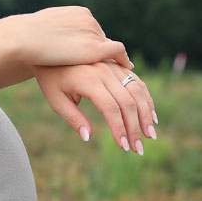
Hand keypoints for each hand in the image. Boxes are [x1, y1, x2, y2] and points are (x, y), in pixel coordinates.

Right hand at [2, 6, 132, 68]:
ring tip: (118, 73)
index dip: (94, 44)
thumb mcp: (44, 28)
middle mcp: (89, 20)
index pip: (92, 30)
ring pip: (110, 47)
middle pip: (102, 39)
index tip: (96, 57)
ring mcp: (93, 33)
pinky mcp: (94, 48)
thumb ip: (56, 30)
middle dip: (105, 53)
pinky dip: (123, 60)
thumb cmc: (26, 37)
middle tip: (111, 67)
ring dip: (113, 60)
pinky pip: (117, 52)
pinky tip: (127, 69)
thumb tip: (56, 37)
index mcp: (78, 13)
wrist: (22, 39)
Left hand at [34, 61, 157, 153]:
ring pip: (137, 91)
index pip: (111, 108)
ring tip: (150, 135)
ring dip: (146, 115)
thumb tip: (88, 137)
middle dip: (135, 128)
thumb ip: (73, 118)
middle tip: (138, 149)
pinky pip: (137, 82)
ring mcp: (113, 67)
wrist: (51, 51)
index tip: (123, 147)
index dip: (119, 129)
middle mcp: (105, 71)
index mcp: (89, 81)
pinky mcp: (118, 65)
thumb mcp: (55, 100)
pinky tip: (150, 116)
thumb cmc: (51, 79)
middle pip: (128, 102)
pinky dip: (146, 100)